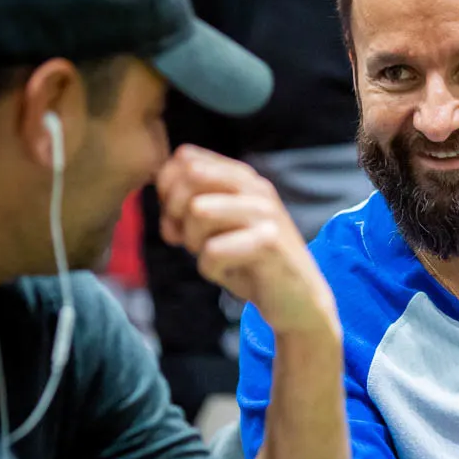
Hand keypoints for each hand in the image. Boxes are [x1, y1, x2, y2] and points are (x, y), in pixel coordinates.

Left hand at [155, 145, 337, 335]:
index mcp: (243, 178)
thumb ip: (189, 206)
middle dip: (176, 212)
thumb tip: (161, 200)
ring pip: (199, 210)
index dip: (167, 189)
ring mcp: (266, 214)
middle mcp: (257, 188)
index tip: (178, 220)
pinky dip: (212, 270)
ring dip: (195, 243)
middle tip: (189, 241)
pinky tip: (232, 274)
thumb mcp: (218, 228)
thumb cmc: (251, 264)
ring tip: (215, 257)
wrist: (297, 301)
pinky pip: (212, 251)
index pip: (186, 158)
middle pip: (190, 176)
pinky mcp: (269, 244)